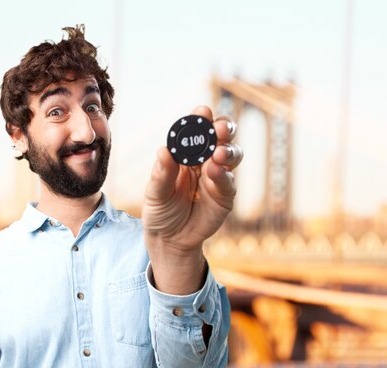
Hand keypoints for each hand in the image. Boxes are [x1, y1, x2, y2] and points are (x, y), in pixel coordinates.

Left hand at [142, 105, 241, 293]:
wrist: (170, 239)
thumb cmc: (160, 210)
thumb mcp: (155, 193)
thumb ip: (161, 173)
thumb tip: (164, 150)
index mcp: (186, 153)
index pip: (197, 129)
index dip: (201, 118)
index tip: (203, 111)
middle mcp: (205, 159)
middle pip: (221, 136)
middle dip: (222, 128)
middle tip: (218, 128)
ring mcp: (218, 176)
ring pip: (232, 154)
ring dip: (228, 150)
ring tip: (218, 153)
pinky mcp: (226, 195)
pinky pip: (229, 181)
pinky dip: (224, 175)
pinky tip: (216, 171)